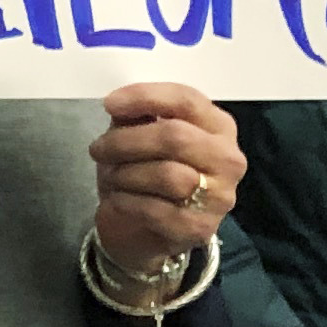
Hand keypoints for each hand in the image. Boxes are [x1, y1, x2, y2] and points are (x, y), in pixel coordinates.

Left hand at [86, 83, 241, 275]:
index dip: (146, 97)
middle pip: (175, 137)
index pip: (187, 100)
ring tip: (111, 176)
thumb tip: (120, 105)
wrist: (148, 229)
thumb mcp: (144, 137)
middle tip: (98, 148)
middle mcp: (228, 159)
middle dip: (127, 141)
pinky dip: (126, 201)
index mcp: (219, 127)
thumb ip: (139, 116)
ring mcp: (219, 197)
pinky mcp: (200, 228)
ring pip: (166, 174)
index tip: (109, 104)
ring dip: (126, 173)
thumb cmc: (148, 173)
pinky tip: (118, 198)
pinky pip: (155, 209)